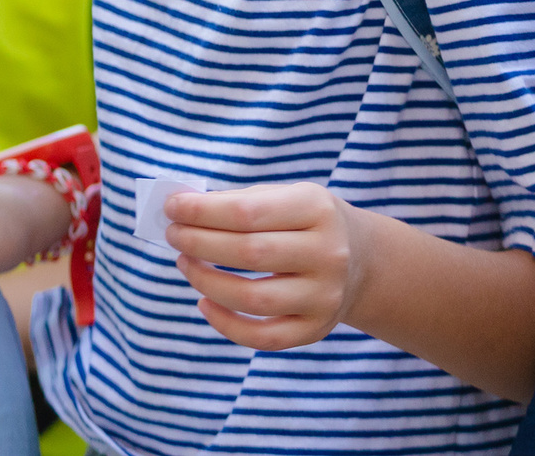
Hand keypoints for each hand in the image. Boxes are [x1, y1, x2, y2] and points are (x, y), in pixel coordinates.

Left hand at [162, 182, 374, 350]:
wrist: (362, 260)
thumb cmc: (307, 222)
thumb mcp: (287, 197)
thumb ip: (240, 201)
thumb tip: (183, 208)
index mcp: (317, 209)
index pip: (249, 211)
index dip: (203, 211)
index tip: (172, 208)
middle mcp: (327, 253)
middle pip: (250, 252)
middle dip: (200, 243)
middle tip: (173, 235)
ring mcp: (324, 296)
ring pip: (254, 298)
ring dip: (207, 281)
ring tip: (185, 263)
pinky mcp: (316, 329)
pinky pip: (263, 337)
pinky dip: (226, 324)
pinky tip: (204, 302)